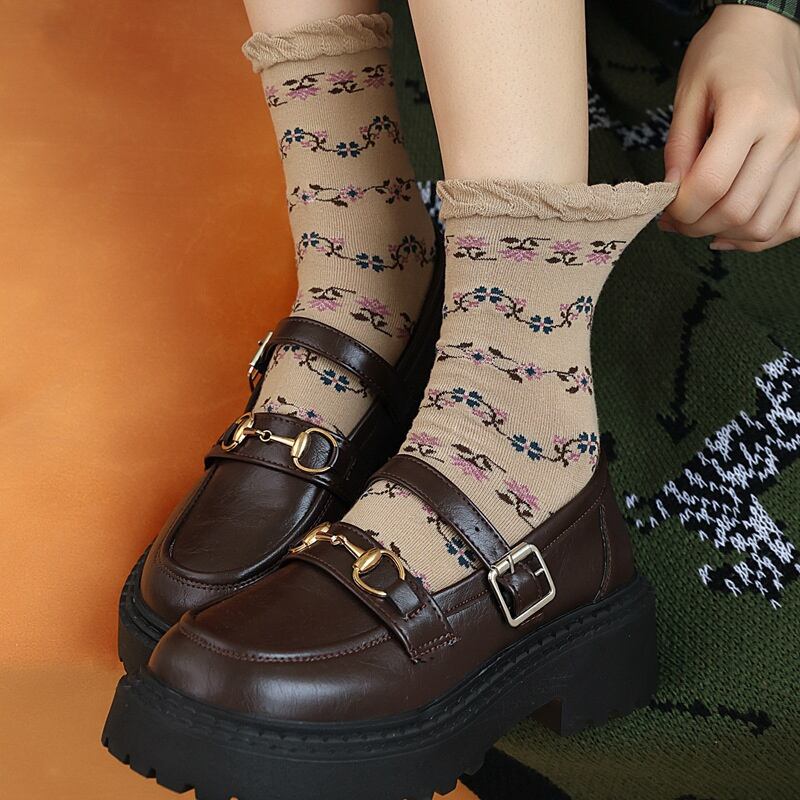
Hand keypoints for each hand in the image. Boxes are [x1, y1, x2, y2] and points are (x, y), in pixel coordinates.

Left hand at [661, 5, 799, 251]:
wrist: (767, 30)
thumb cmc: (722, 56)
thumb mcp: (688, 95)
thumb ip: (679, 150)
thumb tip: (671, 196)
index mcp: (750, 111)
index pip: (711, 185)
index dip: (680, 209)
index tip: (663, 210)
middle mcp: (786, 134)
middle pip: (738, 210)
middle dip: (696, 226)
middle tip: (674, 221)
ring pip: (764, 223)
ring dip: (725, 234)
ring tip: (699, 223)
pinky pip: (794, 220)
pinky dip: (761, 235)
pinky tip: (732, 230)